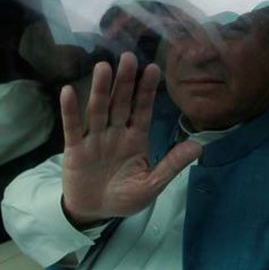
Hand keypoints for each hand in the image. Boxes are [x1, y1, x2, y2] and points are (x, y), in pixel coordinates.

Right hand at [60, 52, 201, 226]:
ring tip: (103, 67)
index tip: (153, 68)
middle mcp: (115, 133)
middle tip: (129, 57)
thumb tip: (199, 146)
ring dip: (101, 89)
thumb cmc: (124, 196)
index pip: (142, 110)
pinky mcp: (75, 149)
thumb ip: (171, 164)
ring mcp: (94, 139)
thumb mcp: (152, 184)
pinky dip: (70, 110)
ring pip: (98, 110)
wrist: (95, 212)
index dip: (147, 90)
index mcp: (135, 139)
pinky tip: (69, 91)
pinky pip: (73, 128)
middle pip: (120, 103)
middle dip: (125, 81)